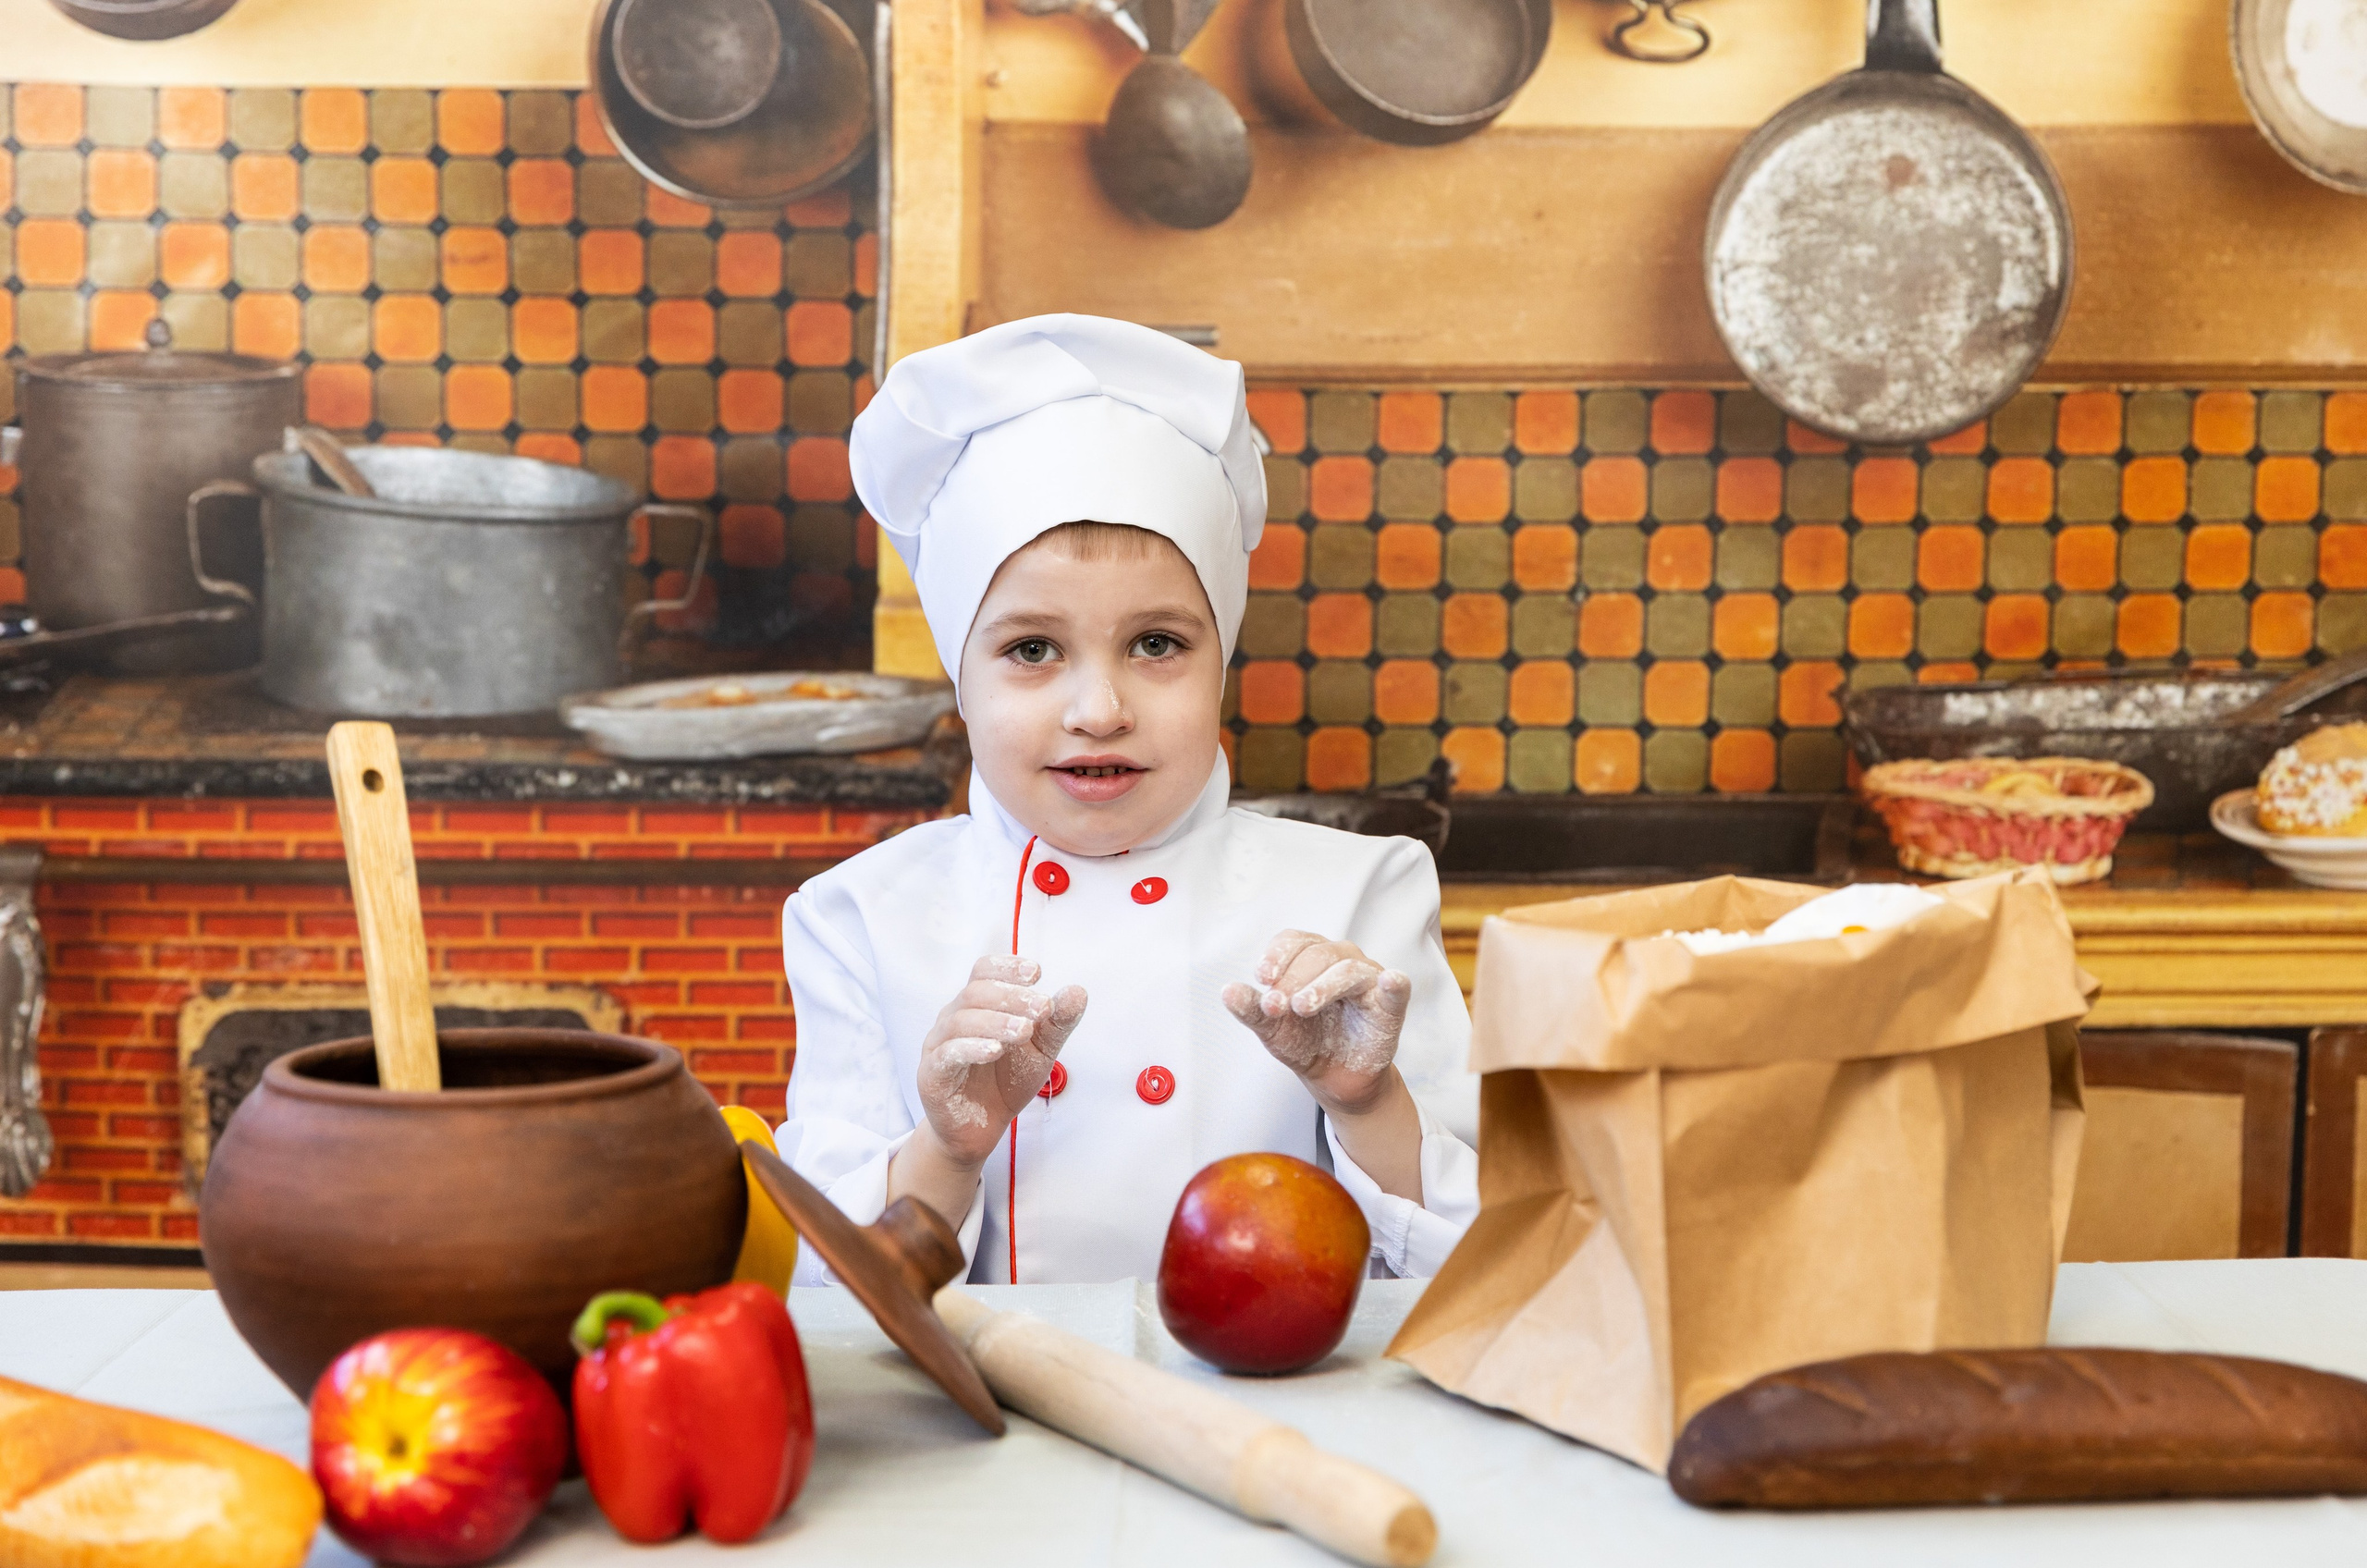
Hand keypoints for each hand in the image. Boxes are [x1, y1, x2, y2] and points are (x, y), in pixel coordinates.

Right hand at [914, 955, 1087, 1169]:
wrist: (981, 1130)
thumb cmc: (1006, 1082)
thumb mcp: (1040, 1050)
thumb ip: (1057, 1022)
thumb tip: (1078, 991)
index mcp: (977, 1006)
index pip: (984, 971)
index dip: (1007, 967)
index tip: (1036, 972)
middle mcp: (953, 1019)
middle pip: (975, 992)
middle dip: (1011, 996)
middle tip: (1042, 1007)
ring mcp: (938, 1046)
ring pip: (961, 1020)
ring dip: (996, 1022)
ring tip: (1025, 1031)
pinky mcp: (931, 1075)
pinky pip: (947, 1054)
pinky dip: (972, 1048)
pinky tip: (995, 1050)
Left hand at [1222, 930, 1409, 1116]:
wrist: (1332, 1079)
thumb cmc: (1304, 1042)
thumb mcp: (1272, 1029)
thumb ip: (1252, 1010)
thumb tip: (1227, 991)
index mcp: (1311, 956)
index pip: (1294, 941)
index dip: (1277, 956)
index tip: (1261, 978)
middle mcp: (1341, 959)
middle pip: (1318, 954)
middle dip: (1293, 979)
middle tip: (1276, 1006)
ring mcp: (1368, 979)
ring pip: (1347, 968)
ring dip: (1322, 986)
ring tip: (1301, 1007)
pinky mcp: (1390, 1005)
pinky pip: (1396, 989)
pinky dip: (1394, 983)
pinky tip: (1390, 980)